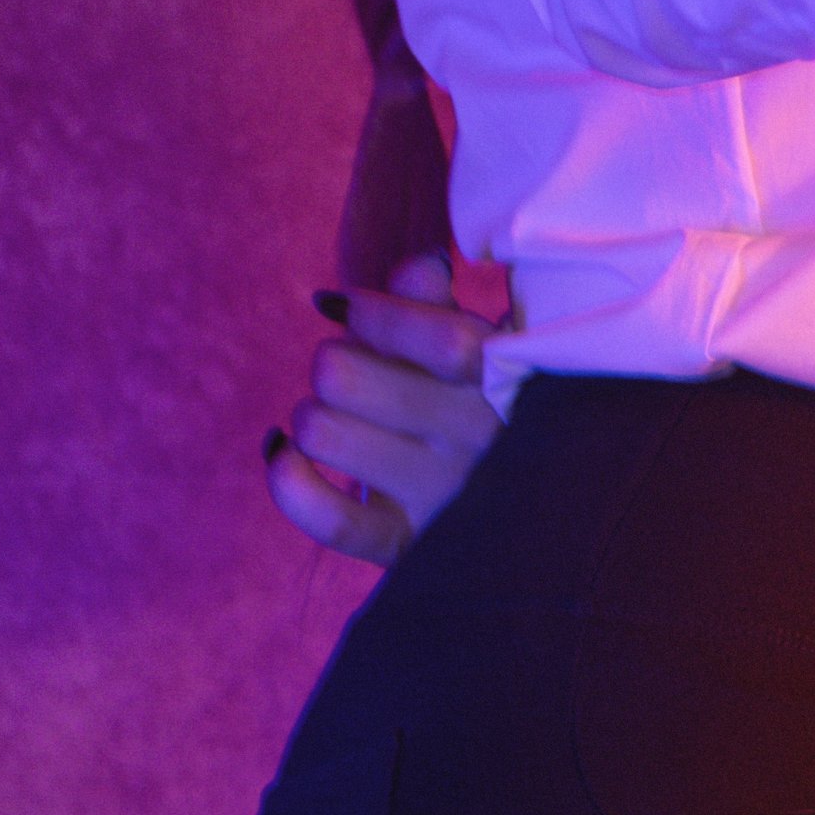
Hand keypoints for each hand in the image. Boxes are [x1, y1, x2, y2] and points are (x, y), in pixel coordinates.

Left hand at [261, 252, 503, 566]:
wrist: (528, 507)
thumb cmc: (481, 397)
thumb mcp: (475, 340)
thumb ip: (440, 299)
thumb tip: (418, 269)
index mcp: (505, 381)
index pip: (439, 341)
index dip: (373, 314)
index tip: (351, 309)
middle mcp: (478, 441)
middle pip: (343, 375)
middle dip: (337, 360)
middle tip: (359, 374)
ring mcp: (442, 497)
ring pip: (320, 431)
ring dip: (314, 415)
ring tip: (341, 418)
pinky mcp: (403, 546)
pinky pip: (326, 517)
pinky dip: (286, 476)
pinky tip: (287, 454)